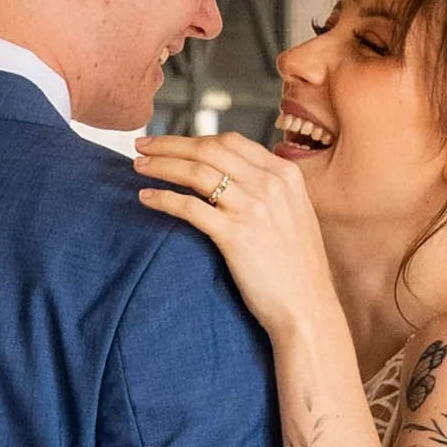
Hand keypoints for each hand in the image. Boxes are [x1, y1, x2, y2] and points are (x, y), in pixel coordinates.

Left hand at [135, 131, 338, 344]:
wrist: (309, 308)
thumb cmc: (298, 268)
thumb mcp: (294, 214)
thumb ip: (270, 190)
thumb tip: (238, 177)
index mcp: (284, 174)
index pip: (230, 141)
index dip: (194, 138)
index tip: (170, 142)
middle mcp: (270, 184)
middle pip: (209, 148)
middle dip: (170, 144)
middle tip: (141, 146)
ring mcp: (253, 208)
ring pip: (197, 171)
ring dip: (162, 165)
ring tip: (138, 167)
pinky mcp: (236, 235)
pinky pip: (191, 207)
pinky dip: (164, 198)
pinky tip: (146, 197)